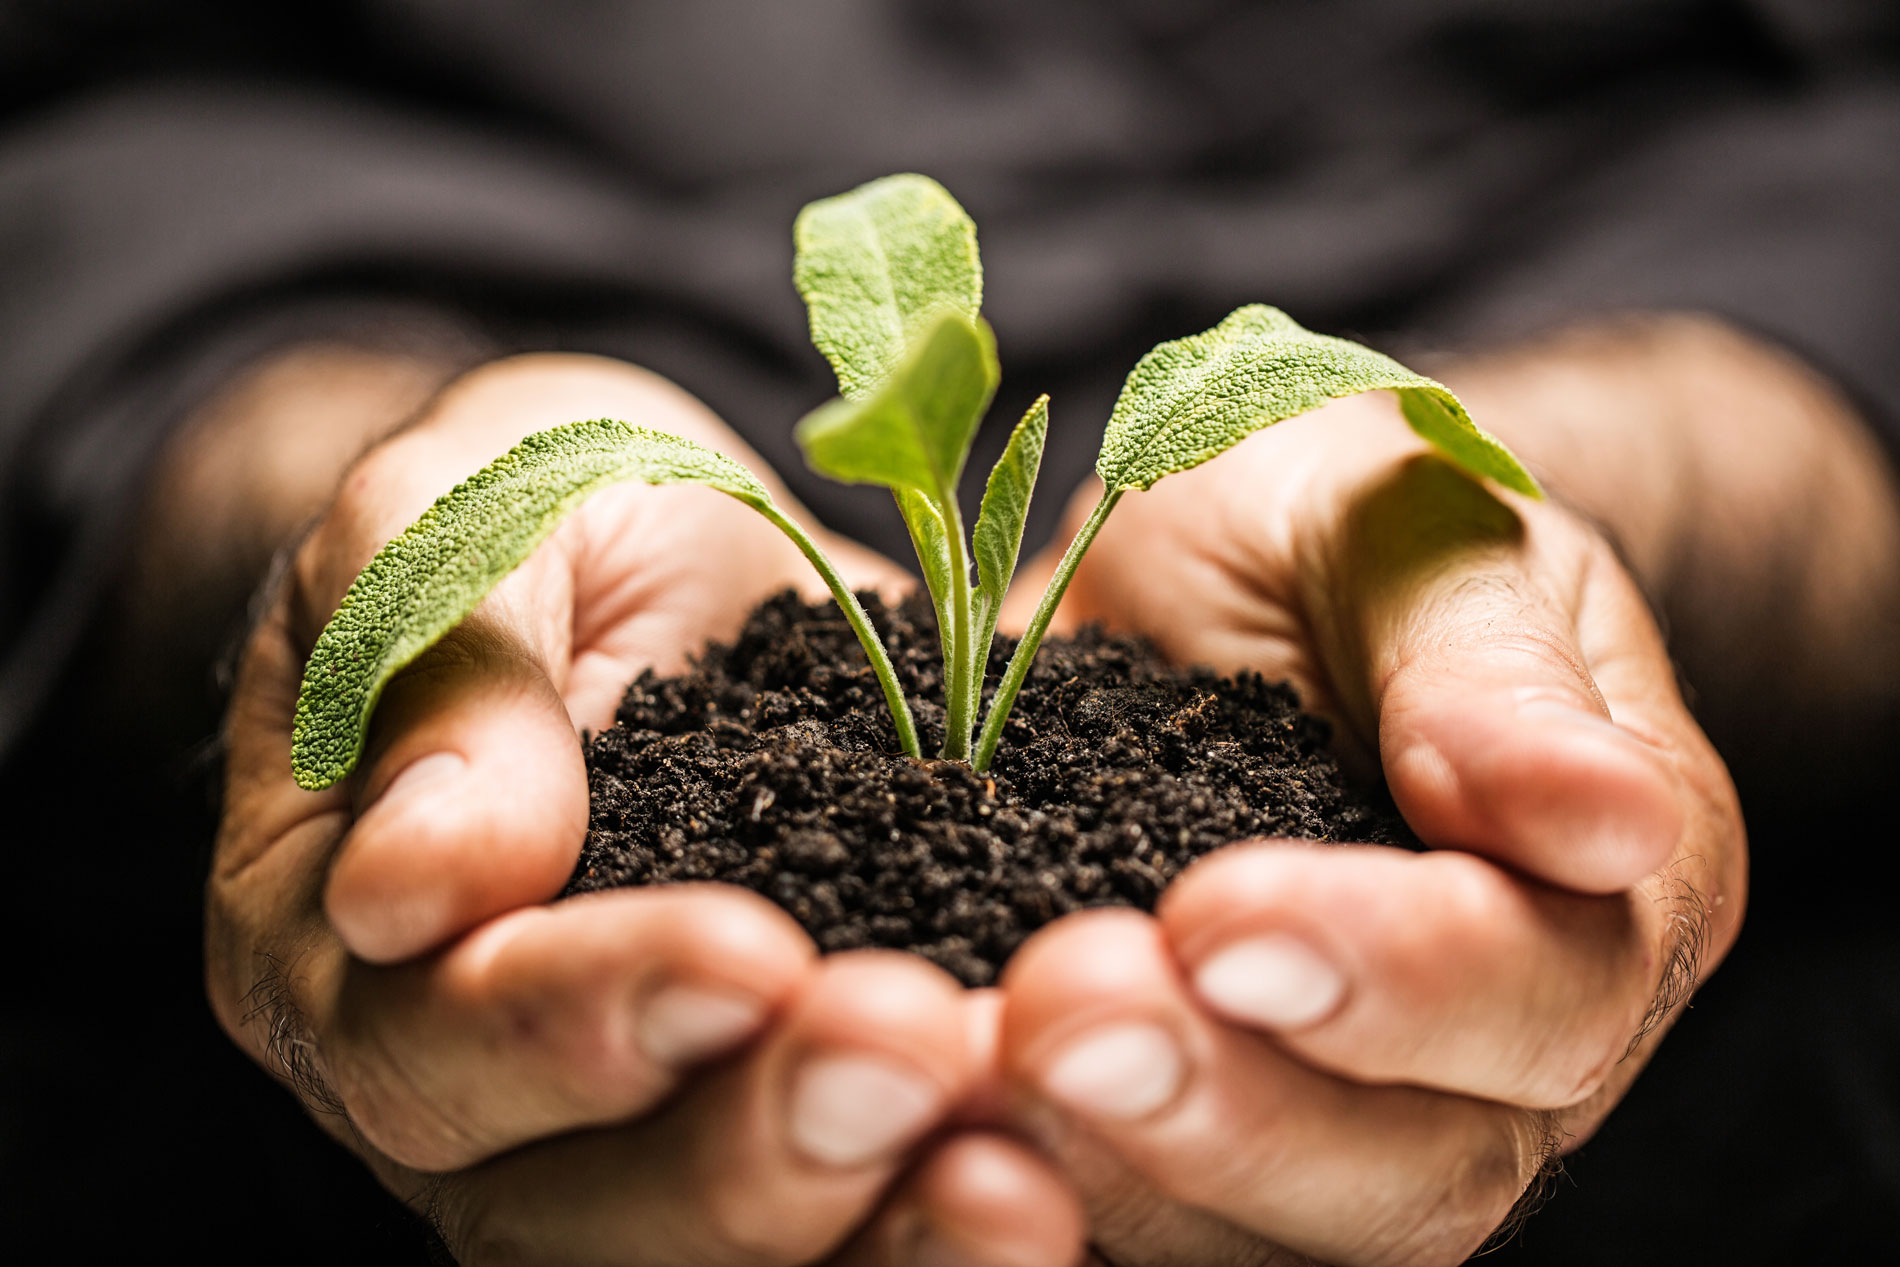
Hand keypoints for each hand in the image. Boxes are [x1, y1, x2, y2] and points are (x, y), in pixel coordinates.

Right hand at [206, 353, 1085, 1264]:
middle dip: (752, 1151)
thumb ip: (444, 671)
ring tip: (1019, 1176)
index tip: (746, 956)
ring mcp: (629, 1137)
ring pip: (720, 1255)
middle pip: (574, 1210)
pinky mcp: (790, 1120)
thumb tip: (412, 886)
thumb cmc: (541, 514)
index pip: (434, 1037)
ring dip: (873, 1233)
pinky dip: (948, 1212)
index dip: (583, 1020)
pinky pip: (853, 1212)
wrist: (671, 549)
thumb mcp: (465, 516)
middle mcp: (473, 1094)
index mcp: (351, 946)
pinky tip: (1071, 1180)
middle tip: (913, 1058)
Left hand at [994, 390, 1745, 1264]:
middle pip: (1410, 1175)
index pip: (1542, 994)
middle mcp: (1493, 1059)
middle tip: (1058, 1010)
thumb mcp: (1415, 529)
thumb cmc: (1349, 524)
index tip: (1219, 912)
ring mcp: (1339, 1118)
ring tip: (958, 1062)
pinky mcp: (1189, 1136)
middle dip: (1228, 1110)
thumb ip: (1491, 664)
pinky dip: (1022, 1183)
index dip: (1393, 976)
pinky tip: (922, 1110)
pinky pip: (1129, 1209)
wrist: (1237, 575)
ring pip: (1259, 1235)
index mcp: (1604, 899)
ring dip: (1108, 1168)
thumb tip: (1600, 817)